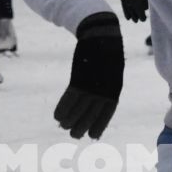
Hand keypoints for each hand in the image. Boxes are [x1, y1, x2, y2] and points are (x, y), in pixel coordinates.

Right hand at [54, 13, 123, 139]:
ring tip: (63, 126)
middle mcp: (102, 92)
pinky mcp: (78, 80)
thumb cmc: (107, 54)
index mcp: (113, 91)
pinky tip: (57, 117)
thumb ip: (106, 88)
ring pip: (77, 111)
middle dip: (80, 128)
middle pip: (90, 116)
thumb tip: (97, 102)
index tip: (91, 136)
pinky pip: (68, 100)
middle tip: (73, 134)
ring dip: (68, 121)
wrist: (101, 36)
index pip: (106, 116)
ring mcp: (90, 86)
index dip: (98, 127)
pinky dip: (62, 110)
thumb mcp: (113, 73)